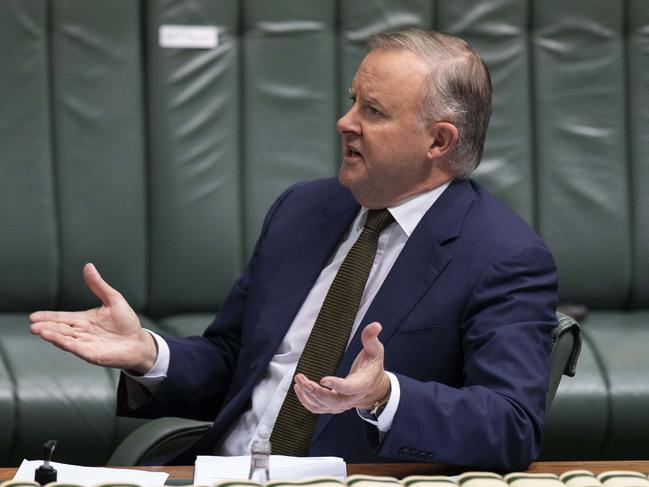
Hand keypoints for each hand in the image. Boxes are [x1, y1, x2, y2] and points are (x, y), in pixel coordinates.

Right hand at [29, 263, 156, 372]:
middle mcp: (81, 332)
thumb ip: (98, 285)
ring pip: (65, 339)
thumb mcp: (113, 299)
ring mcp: (85, 344)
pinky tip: (57, 341)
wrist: (138, 342)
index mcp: (83, 319)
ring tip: (40, 331)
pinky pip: (78, 349)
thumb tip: (88, 266)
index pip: (62, 317)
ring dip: (53, 336)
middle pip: (60, 329)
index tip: (33, 316)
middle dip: (46, 327)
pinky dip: (67, 344)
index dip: (48, 316)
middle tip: (33, 325)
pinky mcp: (92, 354)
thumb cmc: (126, 322)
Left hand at [293, 321, 390, 413]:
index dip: (336, 385)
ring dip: (307, 395)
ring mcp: (341, 405)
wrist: (374, 388)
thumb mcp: (375, 351)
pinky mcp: (333, 407)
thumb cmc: (372, 368)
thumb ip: (371, 338)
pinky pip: (317, 408)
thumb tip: (375, 325)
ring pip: (322, 406)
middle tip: (302, 380)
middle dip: (315, 392)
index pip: (349, 388)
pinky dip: (306, 401)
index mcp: (361, 384)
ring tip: (298, 380)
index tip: (323, 379)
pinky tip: (299, 389)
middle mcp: (351, 398)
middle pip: (332, 401)